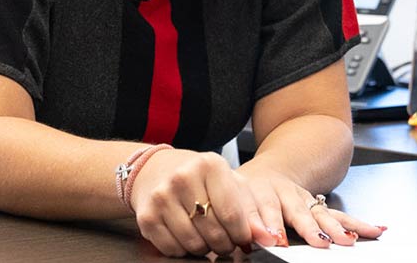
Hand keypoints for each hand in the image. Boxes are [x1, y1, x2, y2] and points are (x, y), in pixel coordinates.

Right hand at [128, 149, 277, 257]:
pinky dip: (184, 250)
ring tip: (206, 236)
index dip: (241, 234)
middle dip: (225, 243)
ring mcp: (162, 197)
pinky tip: (187, 236)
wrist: (155, 170)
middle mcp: (183, 178)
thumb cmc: (198, 177)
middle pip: (214, 232)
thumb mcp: (229, 183)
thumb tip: (269, 237)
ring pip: (194, 244)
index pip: (232, 213)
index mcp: (209, 166)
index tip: (244, 238)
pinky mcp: (147, 216)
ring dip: (205, 248)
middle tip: (226, 240)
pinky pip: (172, 249)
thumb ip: (252, 210)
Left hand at [236, 163, 384, 248]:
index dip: (264, 224)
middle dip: (307, 228)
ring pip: (321, 214)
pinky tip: (375, 229)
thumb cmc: (244, 195)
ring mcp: (304, 200)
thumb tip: (235, 243)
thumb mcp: (231, 202)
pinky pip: (339, 216)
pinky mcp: (319, 207)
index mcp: (255, 192)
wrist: (265, 174)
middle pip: (296, 211)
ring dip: (335, 228)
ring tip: (347, 241)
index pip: (259, 209)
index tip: (272, 239)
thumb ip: (236, 221)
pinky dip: (357, 224)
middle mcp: (283, 194)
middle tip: (317, 241)